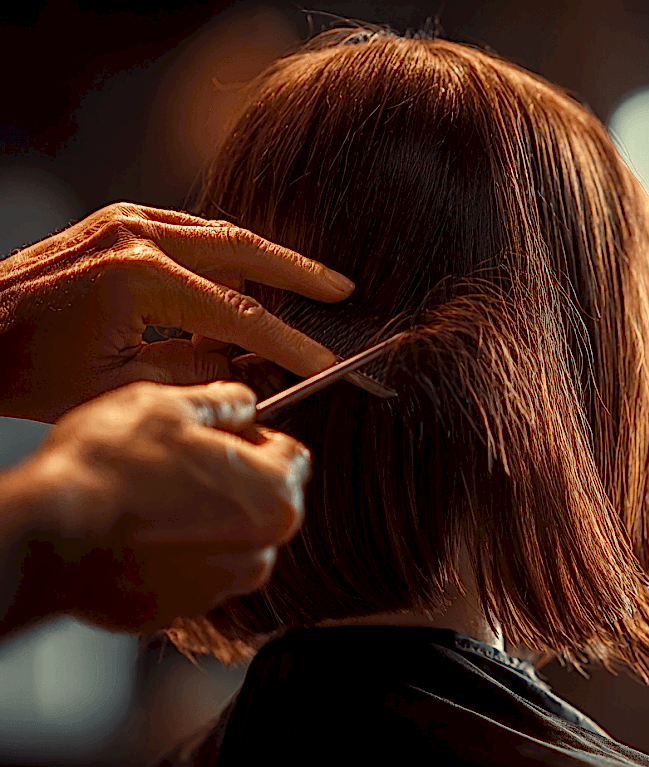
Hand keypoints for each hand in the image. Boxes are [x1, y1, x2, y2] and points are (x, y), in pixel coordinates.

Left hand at [0, 202, 352, 421]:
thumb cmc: (27, 370)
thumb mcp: (119, 389)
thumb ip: (196, 374)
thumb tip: (250, 366)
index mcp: (138, 279)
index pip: (239, 314)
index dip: (289, 343)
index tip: (325, 361)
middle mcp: (137, 235)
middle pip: (244, 249)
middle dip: (300, 272)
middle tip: (343, 290)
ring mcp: (126, 220)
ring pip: (222, 234)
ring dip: (267, 261)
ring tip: (309, 285)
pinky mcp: (119, 221)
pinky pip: (192, 231)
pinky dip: (228, 255)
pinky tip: (249, 277)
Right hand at [7, 380, 308, 634]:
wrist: (48, 534)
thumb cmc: (110, 470)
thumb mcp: (169, 406)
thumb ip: (221, 402)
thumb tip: (241, 401)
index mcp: (275, 497)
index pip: (293, 456)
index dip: (257, 437)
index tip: (227, 432)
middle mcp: (259, 550)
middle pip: (263, 502)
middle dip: (232, 480)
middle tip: (180, 461)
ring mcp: (217, 587)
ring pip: (226, 541)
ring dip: (202, 519)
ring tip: (152, 496)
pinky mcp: (175, 610)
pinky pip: (186, 572)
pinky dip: (170, 554)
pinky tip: (135, 530)